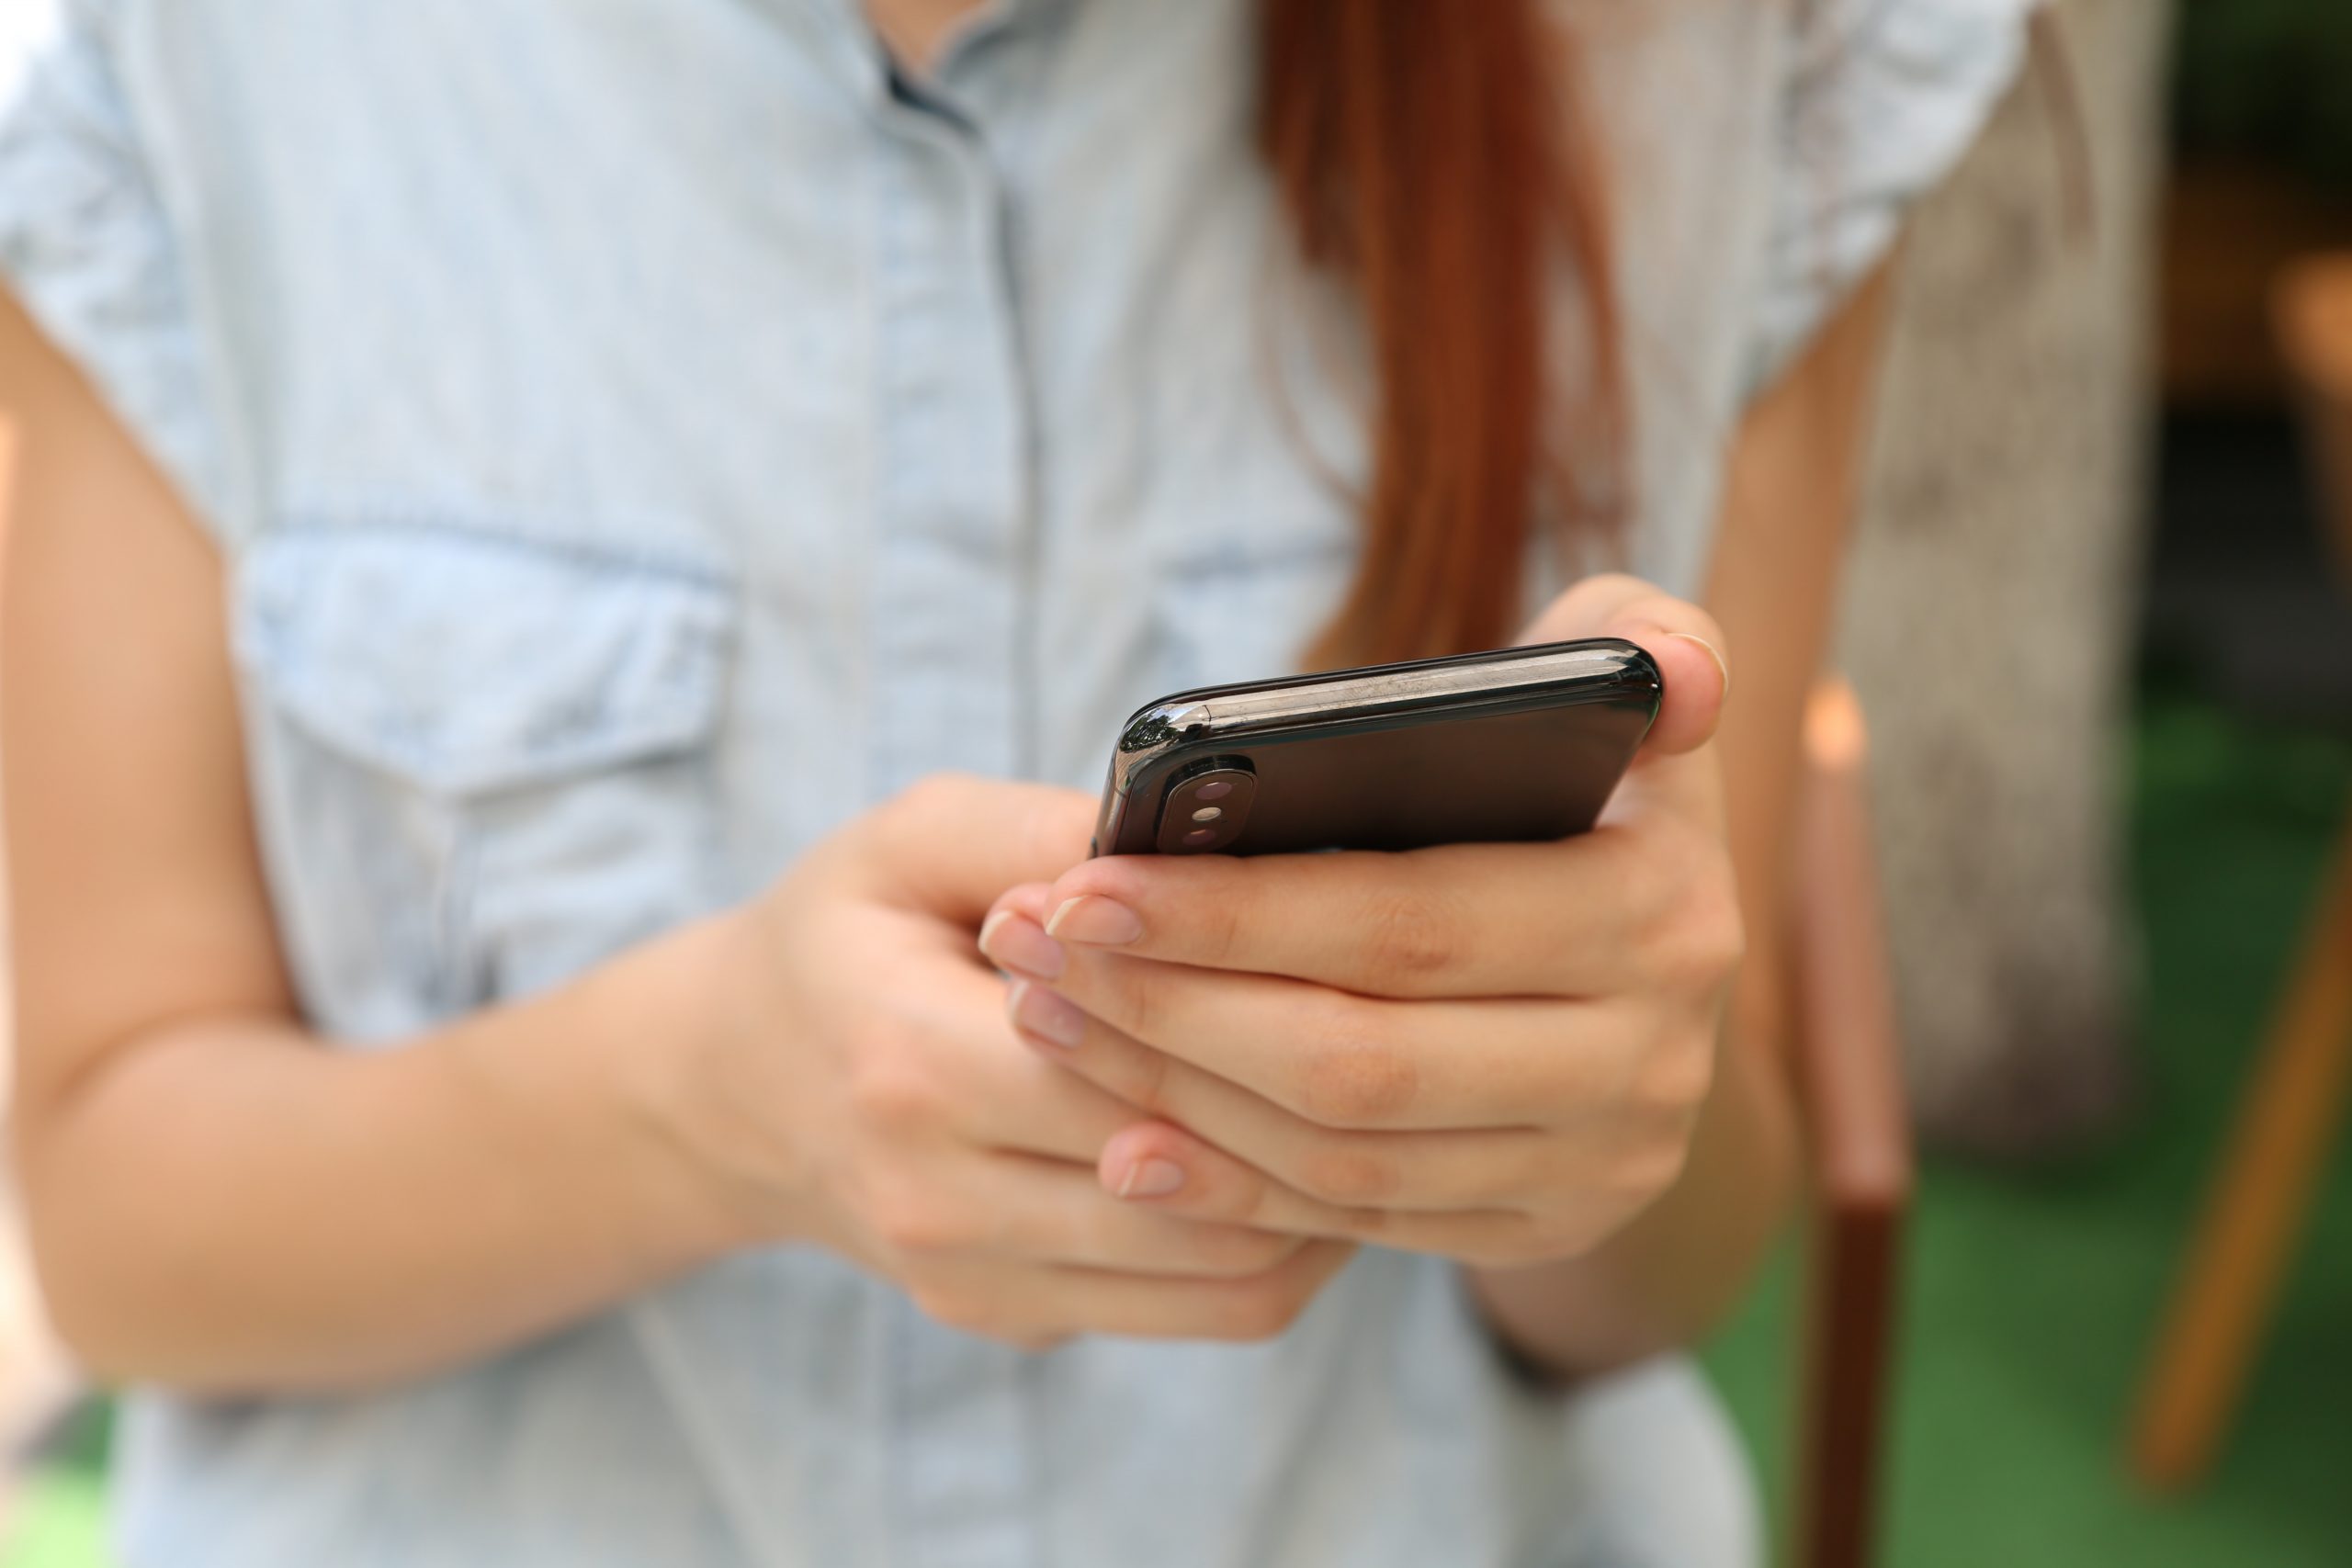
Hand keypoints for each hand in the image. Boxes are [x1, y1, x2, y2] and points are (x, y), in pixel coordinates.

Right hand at [651, 774, 1354, 1347]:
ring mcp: (975, 1280)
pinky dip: (1282, 1244)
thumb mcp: (913, 838)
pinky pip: (1198, 1312)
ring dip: (1328, 1197)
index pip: (1135, 1067)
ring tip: (1387, 1103)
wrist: (736, 1086)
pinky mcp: (1012, 1320)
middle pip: (1200, 1183)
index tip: (1357, 957)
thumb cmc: (845, 936)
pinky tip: (1319, 1161)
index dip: (1257, 1017)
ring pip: (1225, 1276)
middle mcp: (938, 1199)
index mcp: (910, 1062)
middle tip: (1416, 1035)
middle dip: (1318, 1112)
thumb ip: (1045, 832)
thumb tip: (1203, 841)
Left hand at [976, 576, 1740, 1267]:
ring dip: (1174, 1094)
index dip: (1234, 912)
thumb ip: (1642, 636)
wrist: (1651, 962)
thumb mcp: (1629, 693)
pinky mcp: (1543, 1227)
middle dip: (1169, 1007)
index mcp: (1660, 910)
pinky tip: (1124, 1139)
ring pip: (1344, 1152)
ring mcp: (1602, 1161)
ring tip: (1049, 1016)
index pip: (1410, 923)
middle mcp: (1650, 1058)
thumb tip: (1666, 671)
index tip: (1082, 882)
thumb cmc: (1588, 787)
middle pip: (1358, 1057)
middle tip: (1030, 949)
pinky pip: (1360, 1223)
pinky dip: (1232, 1187)